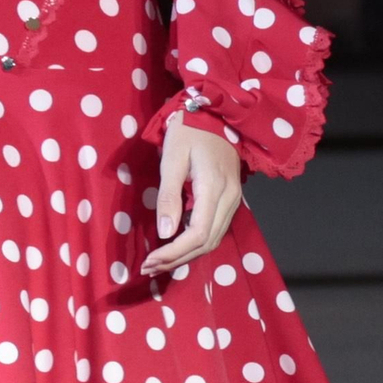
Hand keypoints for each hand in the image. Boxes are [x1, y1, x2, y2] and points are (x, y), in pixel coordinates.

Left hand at [141, 114, 242, 276]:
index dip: (173, 252)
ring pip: (212, 240)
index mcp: (214, 188)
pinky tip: (176, 246)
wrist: (216, 114)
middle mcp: (229, 199)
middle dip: (177, 259)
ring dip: (186, 255)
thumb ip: (169, 196)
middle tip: (149, 267)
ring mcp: (234, 201)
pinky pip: (215, 230)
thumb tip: (165, 233)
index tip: (150, 260)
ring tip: (159, 262)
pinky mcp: (231, 200)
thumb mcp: (172, 159)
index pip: (196, 234)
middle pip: (206, 243)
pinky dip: (195, 244)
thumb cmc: (189, 132)